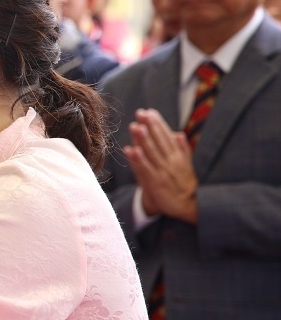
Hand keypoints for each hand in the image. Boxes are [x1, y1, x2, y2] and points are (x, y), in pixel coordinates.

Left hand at [123, 108, 197, 222]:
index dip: (158, 124)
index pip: (167, 137)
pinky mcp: (154, 184)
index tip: (150, 112)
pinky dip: (138, 160)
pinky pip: (145, 170)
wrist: (189, 207)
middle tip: (141, 113)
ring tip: (135, 126)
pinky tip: (131, 150)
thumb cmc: (184, 184)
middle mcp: (171, 163)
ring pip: (151, 153)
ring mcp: (162, 173)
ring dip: (143, 140)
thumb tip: (178, 134)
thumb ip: (183, 150)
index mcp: (179, 157)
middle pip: (159, 142)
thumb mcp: (187, 166)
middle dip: (150, 127)